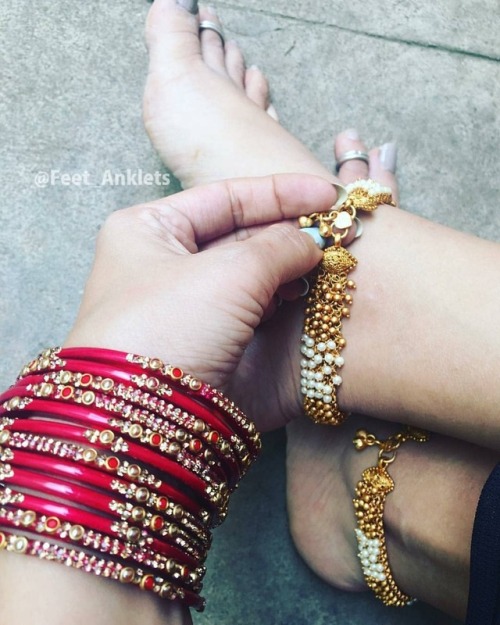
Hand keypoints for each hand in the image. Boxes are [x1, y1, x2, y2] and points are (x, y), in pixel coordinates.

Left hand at [65, 174, 336, 430]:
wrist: (146, 422)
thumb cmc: (168, 330)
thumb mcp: (228, 273)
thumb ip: (279, 246)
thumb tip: (314, 240)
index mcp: (150, 230)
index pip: (225, 198)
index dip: (280, 193)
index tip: (329, 196)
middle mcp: (165, 265)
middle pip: (240, 236)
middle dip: (288, 234)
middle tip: (338, 232)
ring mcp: (187, 307)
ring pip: (251, 277)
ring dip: (290, 270)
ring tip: (328, 264)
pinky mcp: (208, 344)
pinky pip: (254, 311)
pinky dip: (283, 302)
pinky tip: (308, 296)